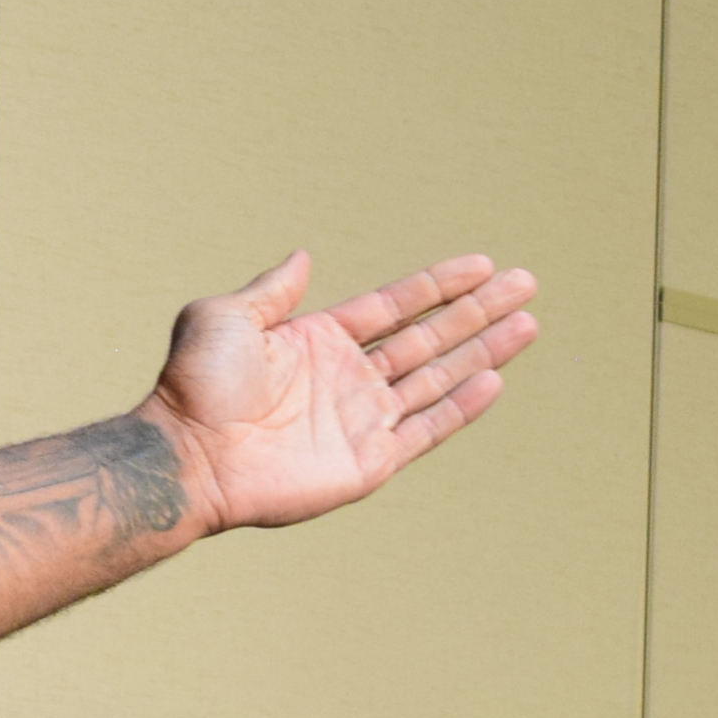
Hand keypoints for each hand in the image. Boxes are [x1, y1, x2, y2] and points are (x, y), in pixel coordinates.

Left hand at [148, 250, 538, 530]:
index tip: (482, 264)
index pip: (395, 307)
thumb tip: (302, 256)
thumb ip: (272, 290)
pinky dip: (461, 406)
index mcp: (319, 341)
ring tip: (528, 322)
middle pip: (429, 338)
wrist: (189, 454)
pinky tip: (494, 379)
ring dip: (483, 351)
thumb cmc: (196, 386)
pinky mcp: (368, 462)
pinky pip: (426, 429)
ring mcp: (361, 420)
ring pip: (438, 378)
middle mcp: (347, 379)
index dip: (438, 286)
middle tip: (525, 283)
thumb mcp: (225, 318)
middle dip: (477, 311)